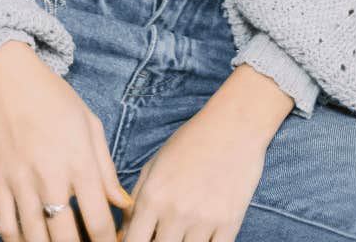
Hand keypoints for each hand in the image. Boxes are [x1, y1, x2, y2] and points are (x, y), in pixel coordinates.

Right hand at [0, 39, 133, 240]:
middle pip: (68, 240)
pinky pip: (6, 227)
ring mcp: (20, 182)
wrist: (7, 77)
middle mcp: (51, 176)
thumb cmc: (54, 97)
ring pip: (36, 240)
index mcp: (79, 161)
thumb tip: (123, 204)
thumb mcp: (89, 125)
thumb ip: (106, 168)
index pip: (100, 221)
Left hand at [116, 104, 267, 241]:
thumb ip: (135, 202)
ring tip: (183, 231)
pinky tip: (203, 234)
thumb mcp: (154, 165)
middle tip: (164, 232)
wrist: (233, 125)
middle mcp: (176, 211)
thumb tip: (122, 235)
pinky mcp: (229, 222)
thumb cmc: (190, 141)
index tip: (138, 241)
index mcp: (153, 196)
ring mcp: (204, 219)